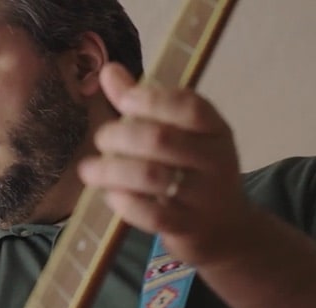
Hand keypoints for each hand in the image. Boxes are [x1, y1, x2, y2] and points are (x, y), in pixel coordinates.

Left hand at [79, 63, 252, 266]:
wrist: (226, 228)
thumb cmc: (195, 172)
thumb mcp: (182, 134)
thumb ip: (146, 103)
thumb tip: (109, 71)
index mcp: (215, 129)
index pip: (189, 107)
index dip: (152, 100)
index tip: (125, 101)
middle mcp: (215, 160)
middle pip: (161, 139)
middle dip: (120, 136)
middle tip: (101, 139)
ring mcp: (203, 196)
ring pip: (151, 176)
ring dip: (112, 169)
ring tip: (89, 170)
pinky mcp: (187, 226)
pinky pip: (150, 213)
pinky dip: (123, 201)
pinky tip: (109, 194)